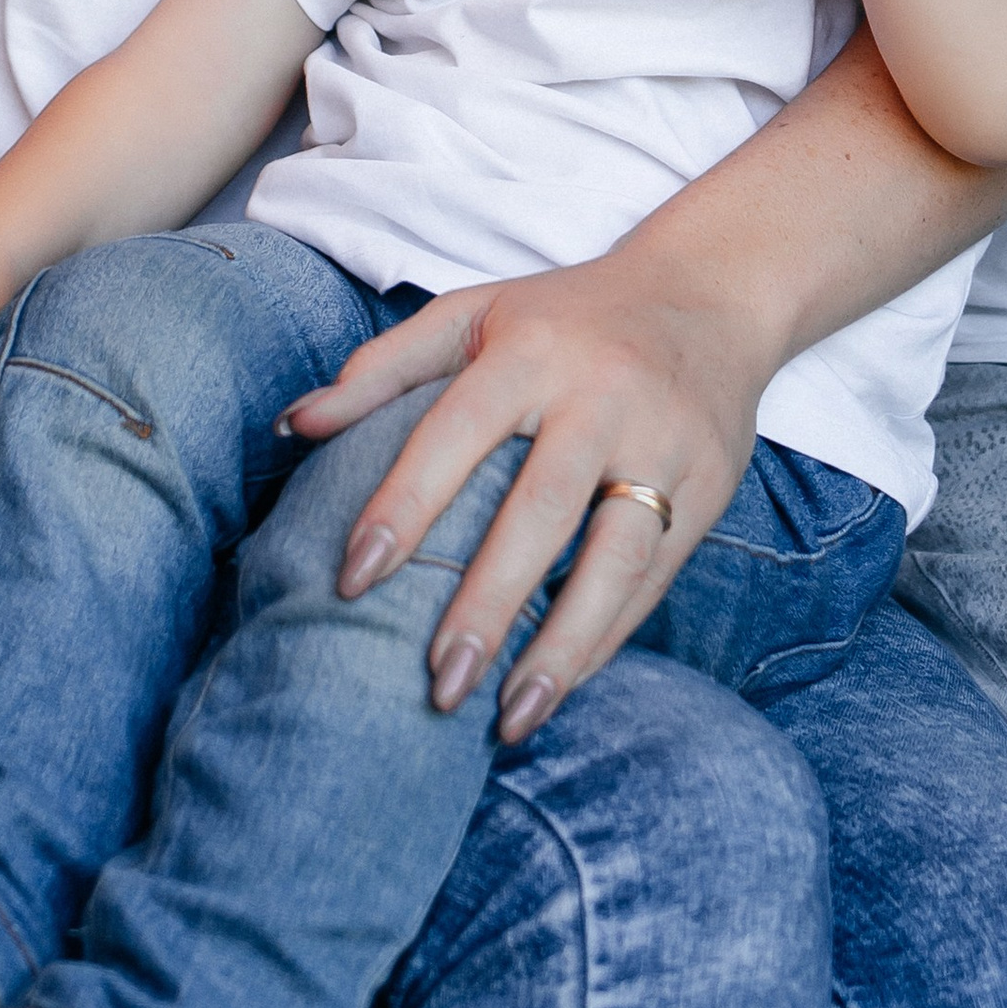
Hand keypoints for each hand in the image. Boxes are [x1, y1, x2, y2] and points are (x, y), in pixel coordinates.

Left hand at [280, 249, 768, 741]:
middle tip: (439, 684)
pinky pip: (655, 575)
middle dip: (489, 602)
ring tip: (509, 716)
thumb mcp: (476, 313)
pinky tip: (560, 684)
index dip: (403, 505)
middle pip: (542, 509)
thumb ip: (383, 368)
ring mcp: (664, 443)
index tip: (351, 581)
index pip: (457, 431)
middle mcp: (601, 395)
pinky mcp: (710, 485)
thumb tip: (293, 424)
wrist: (713, 291)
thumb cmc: (567, 316)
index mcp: (531, 350)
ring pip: (616, 555)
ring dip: (563, 644)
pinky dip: (607, 637)